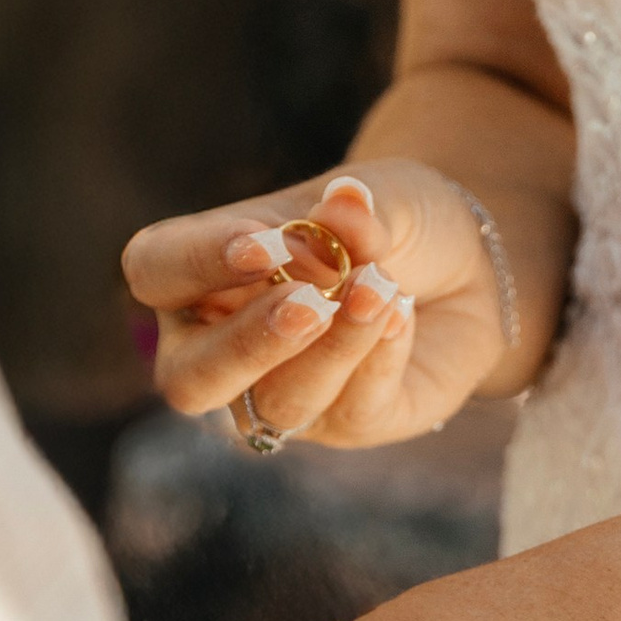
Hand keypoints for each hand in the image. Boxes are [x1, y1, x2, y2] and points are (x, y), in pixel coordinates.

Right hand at [122, 160, 511, 449]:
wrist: (465, 266)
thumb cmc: (389, 222)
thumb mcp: (379, 195)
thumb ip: (358, 209)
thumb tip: (343, 204)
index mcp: (197, 274)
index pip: (156, 271)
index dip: (198, 261)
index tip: (263, 242)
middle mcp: (219, 345)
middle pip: (189, 378)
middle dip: (246, 344)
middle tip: (309, 302)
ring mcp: (279, 393)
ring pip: (279, 402)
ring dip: (333, 347)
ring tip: (382, 288)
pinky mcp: (346, 424)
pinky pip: (350, 411)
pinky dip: (378, 361)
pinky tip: (403, 318)